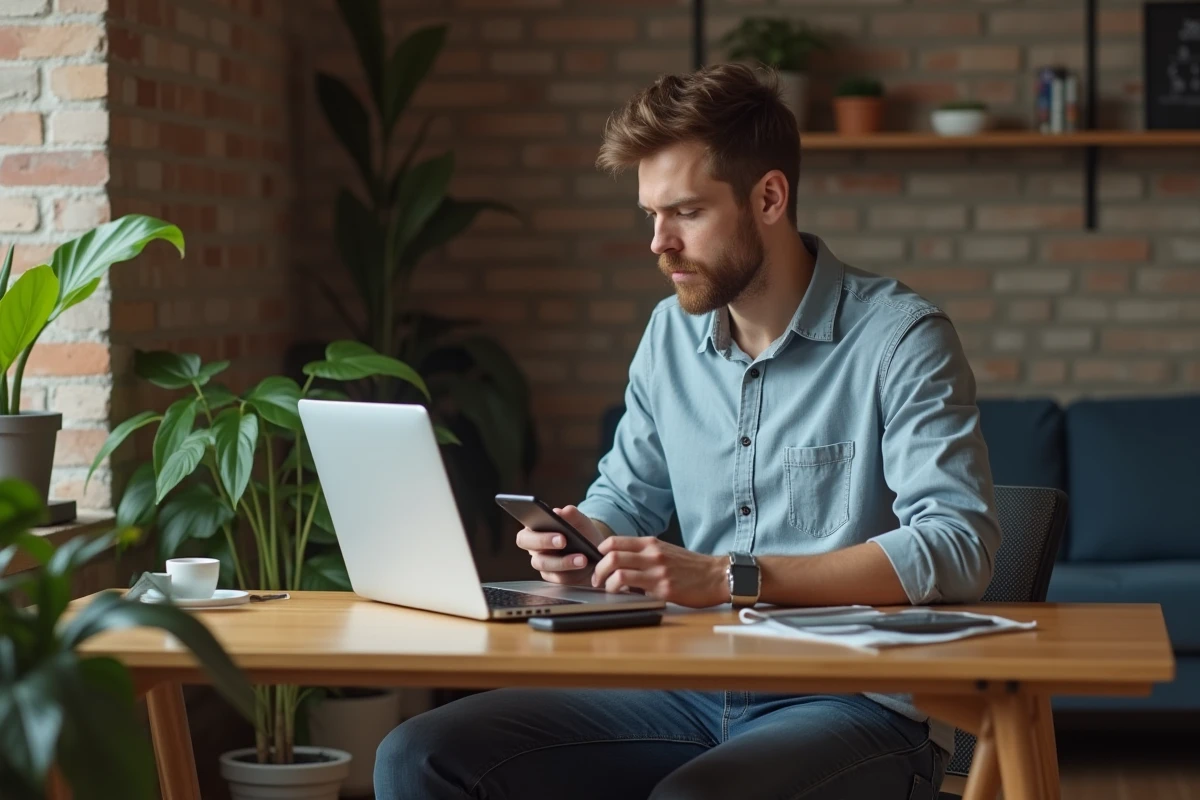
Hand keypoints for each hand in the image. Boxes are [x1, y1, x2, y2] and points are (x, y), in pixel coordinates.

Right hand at [515, 505, 602, 586]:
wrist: (595, 551)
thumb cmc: (582, 533)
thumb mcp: (581, 522)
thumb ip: (572, 515)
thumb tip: (562, 511)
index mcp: (535, 532)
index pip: (525, 535)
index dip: (536, 534)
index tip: (554, 531)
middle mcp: (535, 549)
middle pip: (529, 549)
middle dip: (545, 542)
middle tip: (563, 540)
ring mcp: (542, 564)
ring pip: (543, 564)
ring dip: (563, 561)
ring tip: (582, 558)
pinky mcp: (553, 577)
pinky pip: (558, 577)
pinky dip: (571, 572)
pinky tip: (584, 565)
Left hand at [592, 536, 726, 607]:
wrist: (716, 576)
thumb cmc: (691, 567)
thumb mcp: (666, 551)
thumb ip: (644, 554)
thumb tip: (621, 564)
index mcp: (651, 543)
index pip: (614, 541)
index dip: (600, 552)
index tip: (599, 563)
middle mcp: (652, 554)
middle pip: (612, 556)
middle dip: (599, 570)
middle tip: (598, 580)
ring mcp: (657, 571)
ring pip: (618, 572)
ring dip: (607, 584)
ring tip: (609, 590)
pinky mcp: (663, 589)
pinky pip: (634, 590)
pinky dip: (622, 594)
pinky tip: (626, 597)